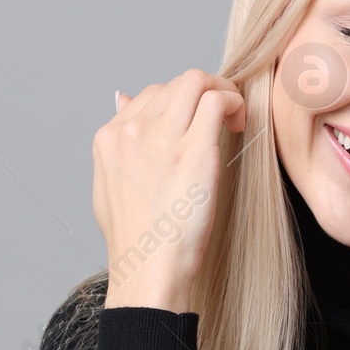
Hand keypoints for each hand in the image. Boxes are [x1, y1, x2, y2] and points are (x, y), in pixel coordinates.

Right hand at [93, 69, 245, 310]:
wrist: (148, 268)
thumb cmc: (137, 238)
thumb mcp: (109, 184)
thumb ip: (119, 143)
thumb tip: (121, 98)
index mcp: (110, 137)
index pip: (150, 95)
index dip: (180, 103)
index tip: (198, 123)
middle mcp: (132, 130)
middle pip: (173, 83)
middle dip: (203, 92)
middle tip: (223, 117)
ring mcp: (163, 137)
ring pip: (195, 80)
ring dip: (222, 90)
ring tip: (234, 116)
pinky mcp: (194, 150)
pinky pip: (217, 100)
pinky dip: (234, 103)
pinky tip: (239, 125)